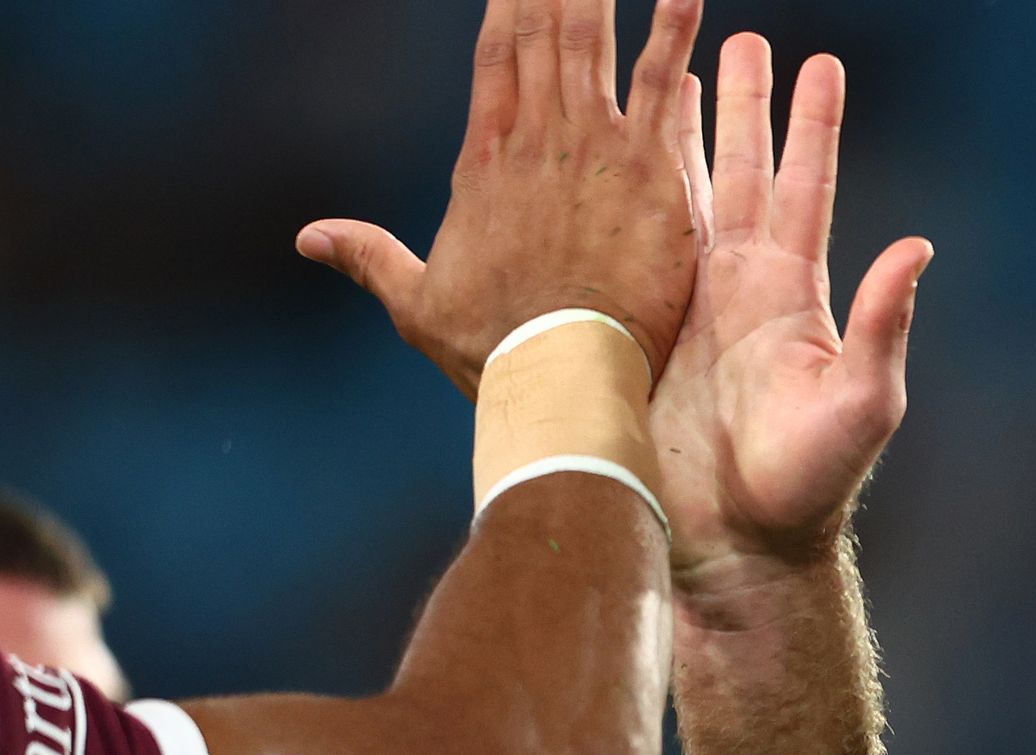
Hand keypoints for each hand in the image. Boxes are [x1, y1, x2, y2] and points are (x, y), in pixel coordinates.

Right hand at [299, 0, 708, 390]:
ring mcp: (594, 151)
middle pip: (542, 34)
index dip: (509, 6)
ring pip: (595, 44)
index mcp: (486, 162)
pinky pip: (662, 88)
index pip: (496, 59)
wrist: (558, 380)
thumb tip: (308, 237)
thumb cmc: (495, 351)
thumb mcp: (417, 302)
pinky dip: (672, 34)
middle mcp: (537, 142)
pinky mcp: (650, 174)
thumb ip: (369, 257)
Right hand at [655, 34, 930, 584]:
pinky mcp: (638, 331)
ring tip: (673, 66)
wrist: (736, 544)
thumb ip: (886, 324)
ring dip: (681, 134)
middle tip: (741, 36)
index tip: (819, 60)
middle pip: (743, 173)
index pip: (806, 188)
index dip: (812, 126)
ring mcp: (689, 306)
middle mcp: (742, 288)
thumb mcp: (862, 401)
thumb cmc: (809, 483)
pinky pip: (627, 247)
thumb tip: (918, 247)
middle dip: (743, 106)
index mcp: (794, 293)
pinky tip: (610, 153)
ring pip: (682, 196)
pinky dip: (624, 195)